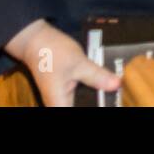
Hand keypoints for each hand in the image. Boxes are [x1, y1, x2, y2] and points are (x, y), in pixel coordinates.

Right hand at [4, 18, 120, 106]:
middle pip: (84, 106)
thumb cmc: (53, 53)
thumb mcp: (78, 63)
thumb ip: (97, 76)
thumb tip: (117, 85)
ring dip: (99, 94)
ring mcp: (63, 97)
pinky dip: (94, 87)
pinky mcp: (68, 88)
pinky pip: (84, 92)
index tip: (112, 102)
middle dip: (100, 100)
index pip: (80, 112)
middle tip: (117, 91)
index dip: (96, 107)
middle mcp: (60, 104)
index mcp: (60, 104)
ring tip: (115, 86)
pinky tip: (107, 81)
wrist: (36, 40)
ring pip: (85, 100)